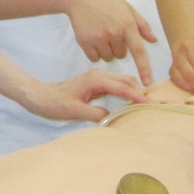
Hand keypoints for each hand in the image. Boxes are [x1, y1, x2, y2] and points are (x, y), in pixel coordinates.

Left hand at [20, 68, 149, 122]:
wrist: (39, 96)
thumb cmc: (53, 103)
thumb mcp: (73, 111)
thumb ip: (94, 114)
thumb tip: (111, 117)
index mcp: (95, 80)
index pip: (123, 87)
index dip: (138, 96)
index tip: (150, 104)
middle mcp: (98, 76)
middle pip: (126, 80)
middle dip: (141, 90)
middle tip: (155, 103)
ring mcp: (96, 79)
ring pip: (122, 81)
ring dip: (134, 90)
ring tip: (147, 102)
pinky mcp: (94, 84)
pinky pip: (115, 86)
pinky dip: (126, 91)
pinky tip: (130, 100)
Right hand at [60, 0, 154, 81]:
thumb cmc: (106, 0)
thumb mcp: (127, 8)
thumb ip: (142, 25)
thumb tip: (154, 40)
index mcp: (127, 24)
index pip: (139, 51)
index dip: (144, 68)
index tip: (147, 82)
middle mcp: (114, 33)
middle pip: (121, 55)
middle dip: (118, 47)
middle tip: (111, 32)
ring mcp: (99, 38)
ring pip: (109, 58)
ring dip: (107, 51)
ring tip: (101, 33)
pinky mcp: (85, 42)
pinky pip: (95, 58)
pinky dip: (95, 53)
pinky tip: (92, 38)